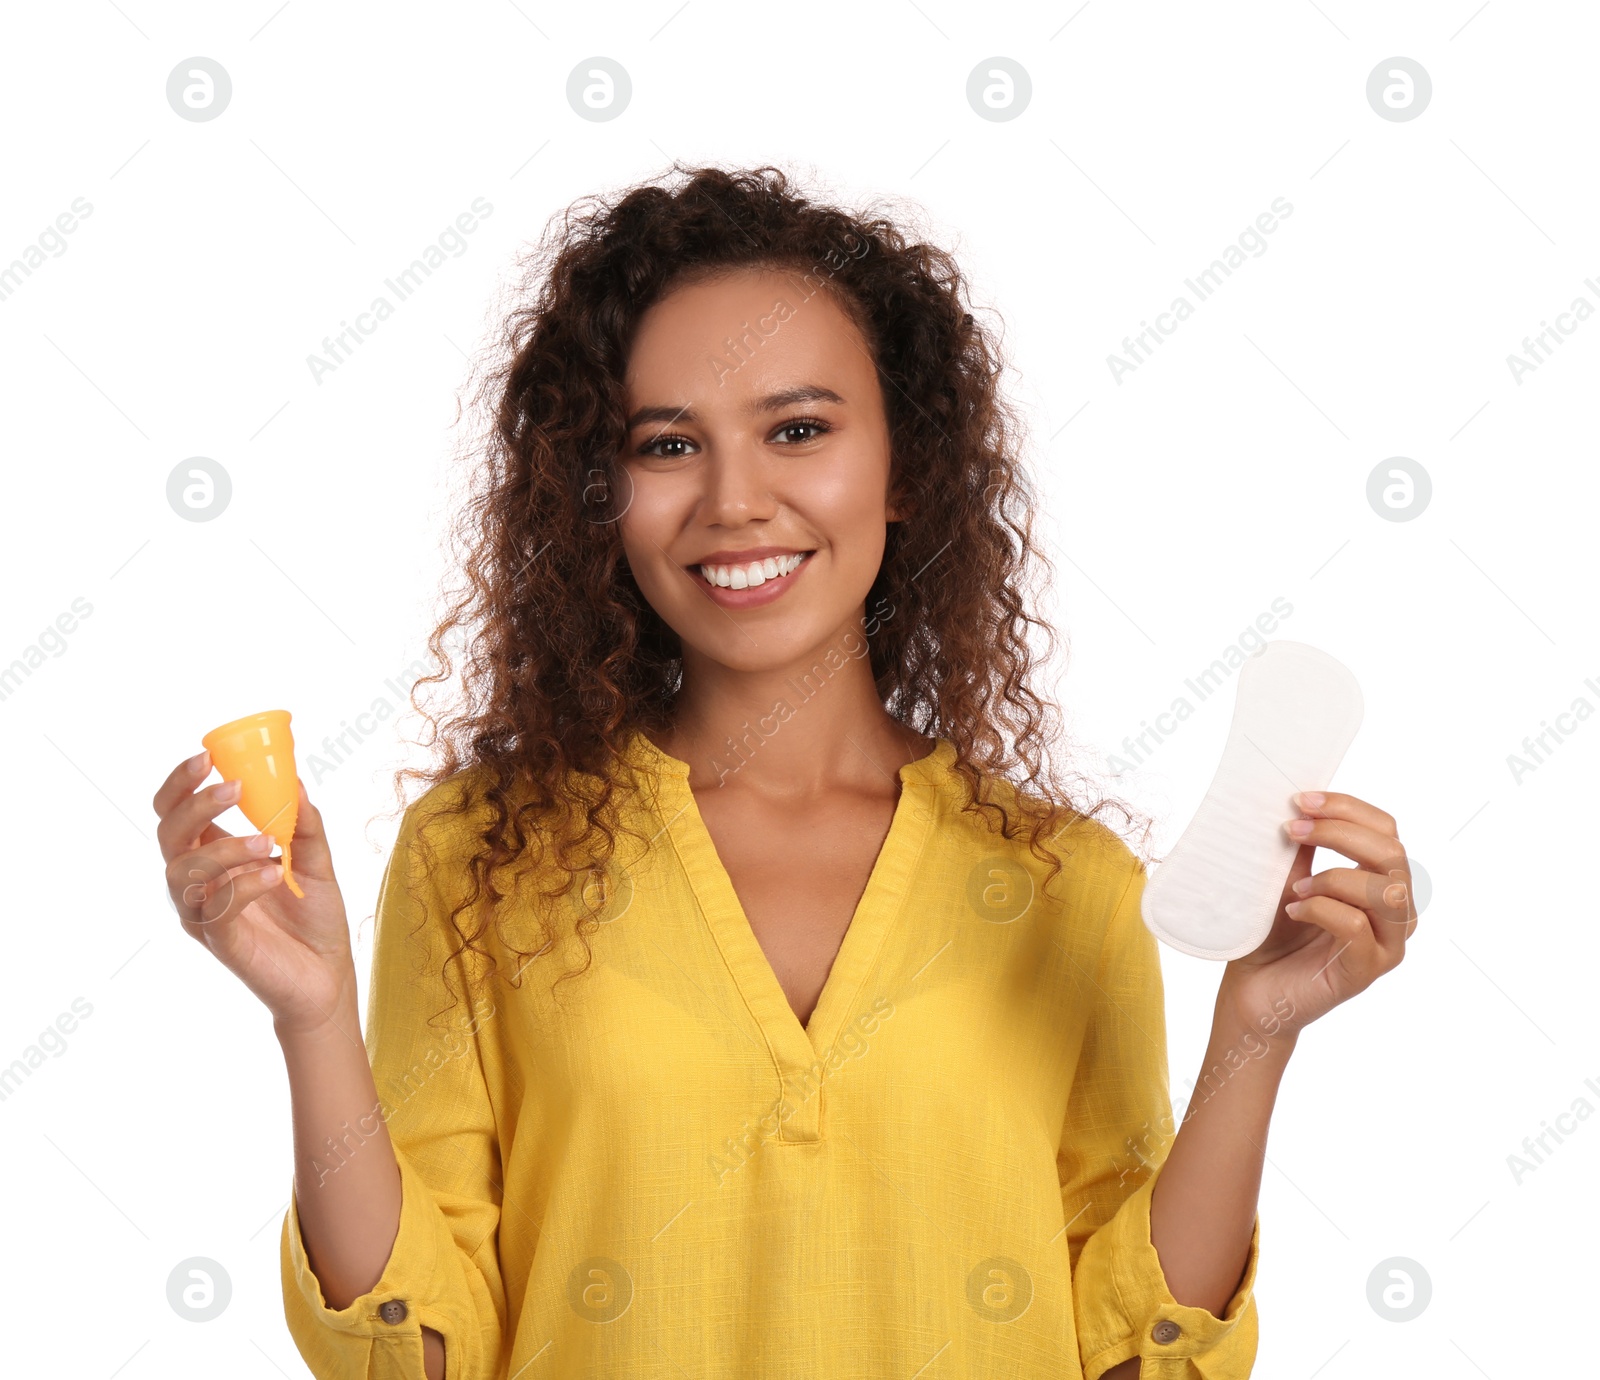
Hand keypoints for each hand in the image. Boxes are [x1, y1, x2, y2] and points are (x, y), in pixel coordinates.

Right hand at [154, 750, 355, 1034]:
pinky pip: (214, 908)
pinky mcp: (220, 943)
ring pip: (183, 870)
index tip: (207, 757)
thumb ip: (303, 823)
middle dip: (196, 804)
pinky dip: (243, 884)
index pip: (176, 813)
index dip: (180, 783)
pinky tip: (276, 874)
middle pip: (169, 835)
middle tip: (235, 787)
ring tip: (270, 844)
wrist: (328, 977)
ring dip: (226, 846)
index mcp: (214, 857)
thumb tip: (295, 780)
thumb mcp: (317, 861)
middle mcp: (199, 883)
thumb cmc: (314, 918)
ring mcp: (204, 914)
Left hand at [1218, 790, 1415, 1035]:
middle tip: (1291, 829)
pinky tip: (1294, 910)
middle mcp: (1395, 912)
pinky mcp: (1366, 971)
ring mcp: (1387, 944)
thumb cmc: (1273, 931)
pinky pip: (1357, 927)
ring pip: (1384, 890)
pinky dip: (1321, 909)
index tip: (1300, 800)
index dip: (1348, 807)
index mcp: (1381, 881)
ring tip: (1295, 887)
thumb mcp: (1287, 876)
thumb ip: (1304, 845)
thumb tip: (1300, 800)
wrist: (1252, 988)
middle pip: (1391, 853)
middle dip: (1339, 832)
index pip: (1386, 830)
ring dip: (1332, 876)